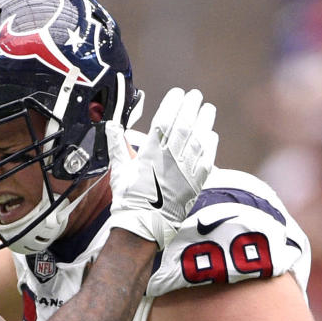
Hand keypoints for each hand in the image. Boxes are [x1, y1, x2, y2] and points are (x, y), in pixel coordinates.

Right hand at [105, 87, 216, 247]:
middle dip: (190, 106)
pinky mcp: (196, 183)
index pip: (164, 121)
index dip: (172, 104)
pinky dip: (210, 144)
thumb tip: (111, 126)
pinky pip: (207, 158)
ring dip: (205, 120)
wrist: (143, 227)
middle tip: (194, 95)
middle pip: (184, 125)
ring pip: (199, 138)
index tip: (177, 93)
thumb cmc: (129, 200)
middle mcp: (169, 160)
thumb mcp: (119, 172)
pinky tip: (210, 134)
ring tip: (207, 107)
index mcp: (149, 155)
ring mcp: (185, 172)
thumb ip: (118, 146)